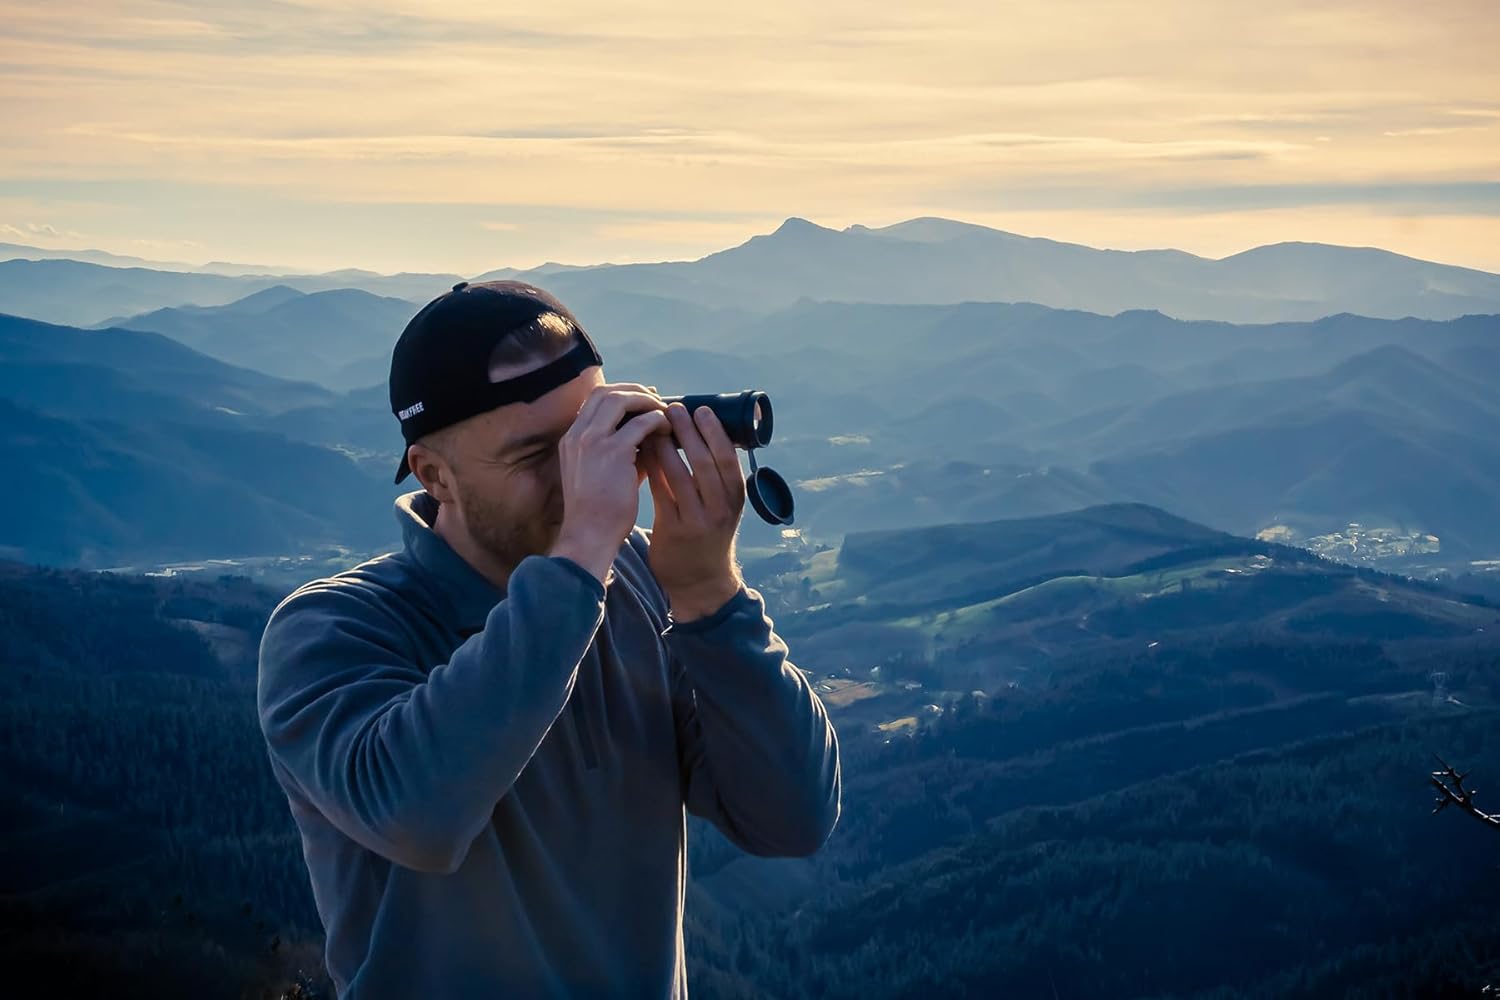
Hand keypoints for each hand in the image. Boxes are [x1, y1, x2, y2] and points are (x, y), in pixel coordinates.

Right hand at [549, 383, 669, 584]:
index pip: (594, 400)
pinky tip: (668, 432)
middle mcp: (577, 435)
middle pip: (606, 392)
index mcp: (571, 439)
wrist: (589, 537)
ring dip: (646, 402)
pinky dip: (657, 421)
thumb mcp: (605, 474)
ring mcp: (592, 441)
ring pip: (621, 399)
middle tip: (657, 401)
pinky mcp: (612, 453)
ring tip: (665, 414)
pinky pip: (641, 423)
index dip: (621, 394)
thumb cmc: (601, 512)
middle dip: (635, 391)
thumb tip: (651, 436)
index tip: (643, 402)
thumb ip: (624, 451)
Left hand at [639, 402, 746, 620]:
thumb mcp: (722, 505)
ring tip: (653, 425)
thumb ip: (715, 476)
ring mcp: (697, 520)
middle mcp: (721, 508)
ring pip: (680, 475)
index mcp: (736, 498)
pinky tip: (642, 451)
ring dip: (665, 446)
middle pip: (705, 462)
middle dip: (689, 432)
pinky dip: (652, 468)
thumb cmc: (708, 531)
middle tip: (674, 408)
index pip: (728, 458)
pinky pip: (661, 491)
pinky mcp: (674, 529)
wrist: (699, 580)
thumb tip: (700, 431)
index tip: (701, 409)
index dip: (715, 432)